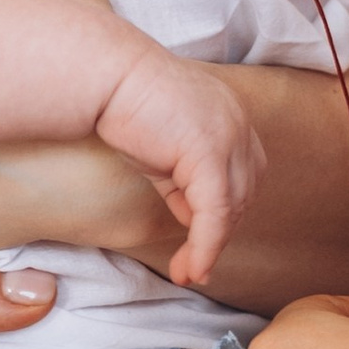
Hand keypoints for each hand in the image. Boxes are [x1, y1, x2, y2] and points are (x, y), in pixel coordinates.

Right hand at [97, 42, 264, 286]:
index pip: (243, 175)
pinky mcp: (209, 152)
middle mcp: (238, 124)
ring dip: (212, 246)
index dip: (226, 211)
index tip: (202, 240)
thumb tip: (195, 222)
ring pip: (231, 208)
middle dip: (220, 233)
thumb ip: (184, 183)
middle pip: (242, 193)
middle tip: (194, 266)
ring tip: (189, 271)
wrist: (106, 76)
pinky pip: (214, 212)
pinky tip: (193, 266)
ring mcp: (228, 136)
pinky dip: (205, 244)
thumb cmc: (124, 106)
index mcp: (231, 117)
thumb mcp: (164, 151)